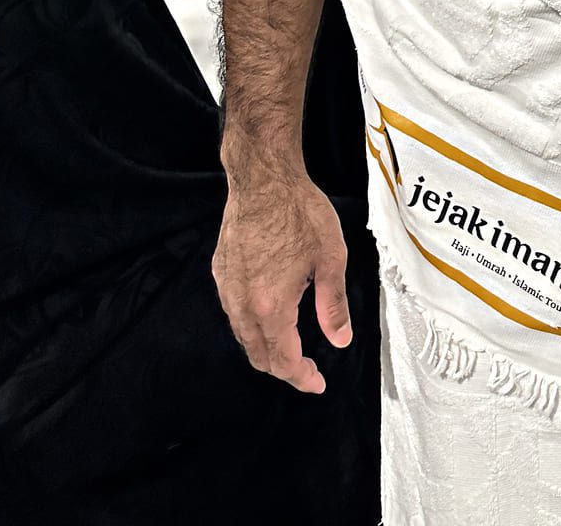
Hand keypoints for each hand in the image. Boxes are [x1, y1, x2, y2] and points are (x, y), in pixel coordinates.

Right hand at [213, 171, 351, 393]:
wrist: (263, 177)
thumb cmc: (300, 212)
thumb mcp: (330, 257)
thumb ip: (334, 305)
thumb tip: (340, 340)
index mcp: (271, 306)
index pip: (285, 359)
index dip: (302, 377)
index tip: (318, 383)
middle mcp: (242, 304)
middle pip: (259, 355)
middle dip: (283, 369)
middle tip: (307, 370)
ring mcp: (227, 287)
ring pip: (243, 336)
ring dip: (265, 349)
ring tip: (289, 346)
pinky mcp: (220, 270)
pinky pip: (233, 312)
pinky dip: (250, 325)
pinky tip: (267, 313)